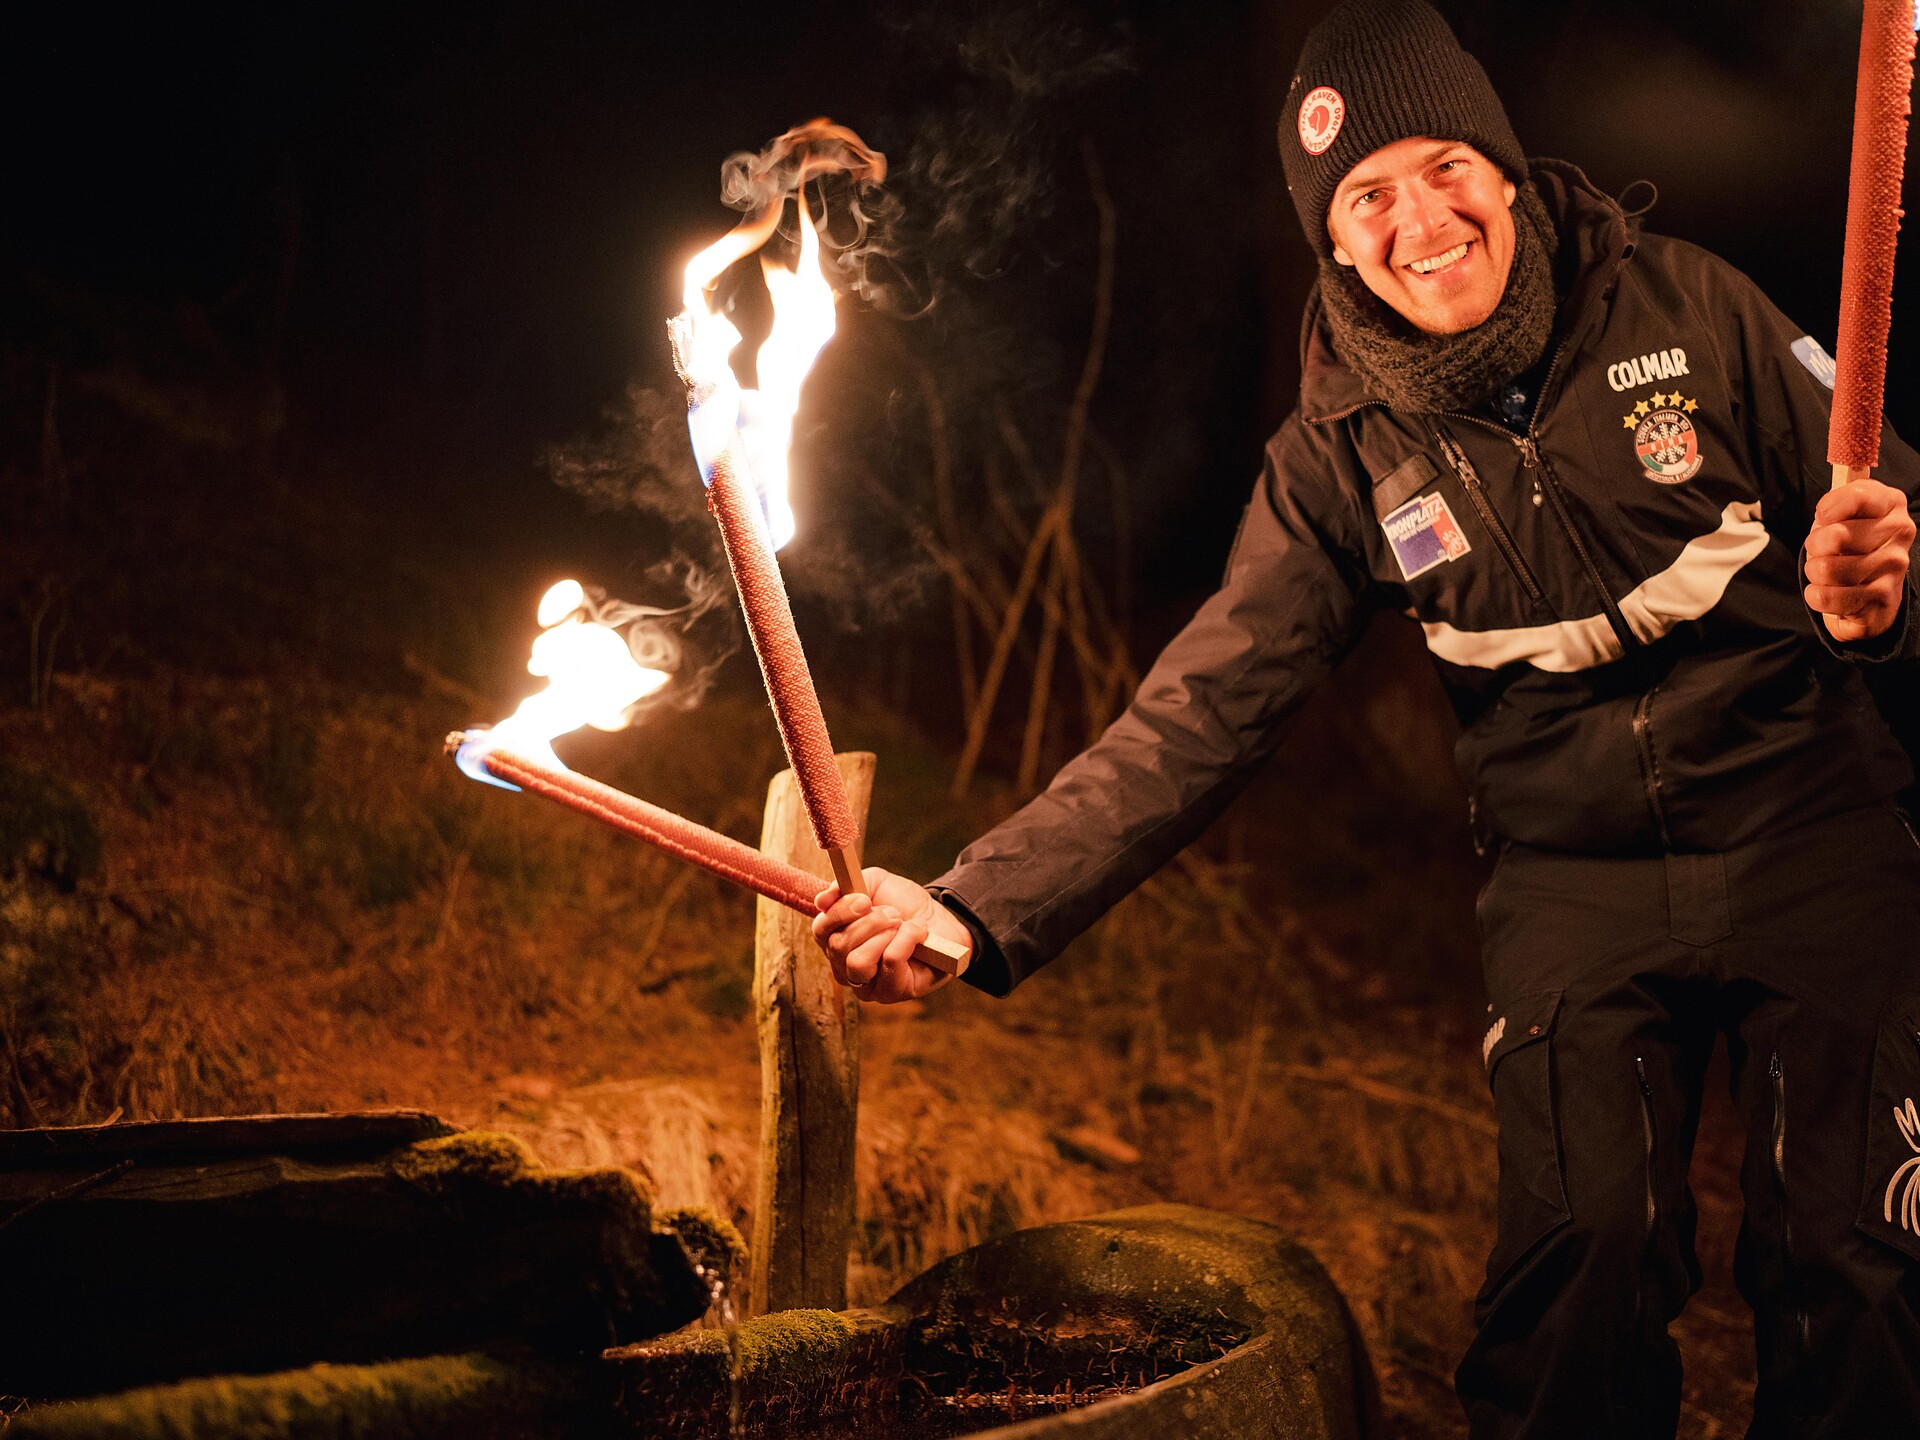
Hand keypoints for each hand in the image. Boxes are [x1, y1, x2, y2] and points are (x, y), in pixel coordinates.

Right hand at [811, 867, 969, 1003]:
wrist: (942, 919)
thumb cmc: (904, 905)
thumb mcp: (874, 884)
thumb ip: (844, 887)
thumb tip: (821, 901)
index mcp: (835, 939)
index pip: (820, 930)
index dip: (840, 911)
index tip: (864, 899)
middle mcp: (844, 966)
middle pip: (838, 946)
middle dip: (870, 922)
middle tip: (892, 913)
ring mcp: (866, 984)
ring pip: (857, 962)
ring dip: (884, 934)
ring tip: (902, 926)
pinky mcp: (890, 992)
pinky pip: (890, 962)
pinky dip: (907, 939)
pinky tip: (918, 935)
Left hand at [1805, 479, 1915, 642]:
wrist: (1869, 585)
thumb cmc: (1850, 541)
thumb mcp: (1843, 513)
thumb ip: (1836, 502)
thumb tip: (1825, 513)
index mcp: (1891, 503)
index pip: (1858, 497)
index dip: (1829, 508)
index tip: (1824, 517)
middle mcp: (1899, 532)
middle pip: (1836, 537)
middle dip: (1814, 546)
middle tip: (1822, 549)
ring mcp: (1895, 566)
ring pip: (1827, 569)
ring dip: (1814, 572)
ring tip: (1825, 570)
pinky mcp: (1883, 597)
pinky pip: (1828, 597)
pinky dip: (1817, 595)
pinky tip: (1827, 591)